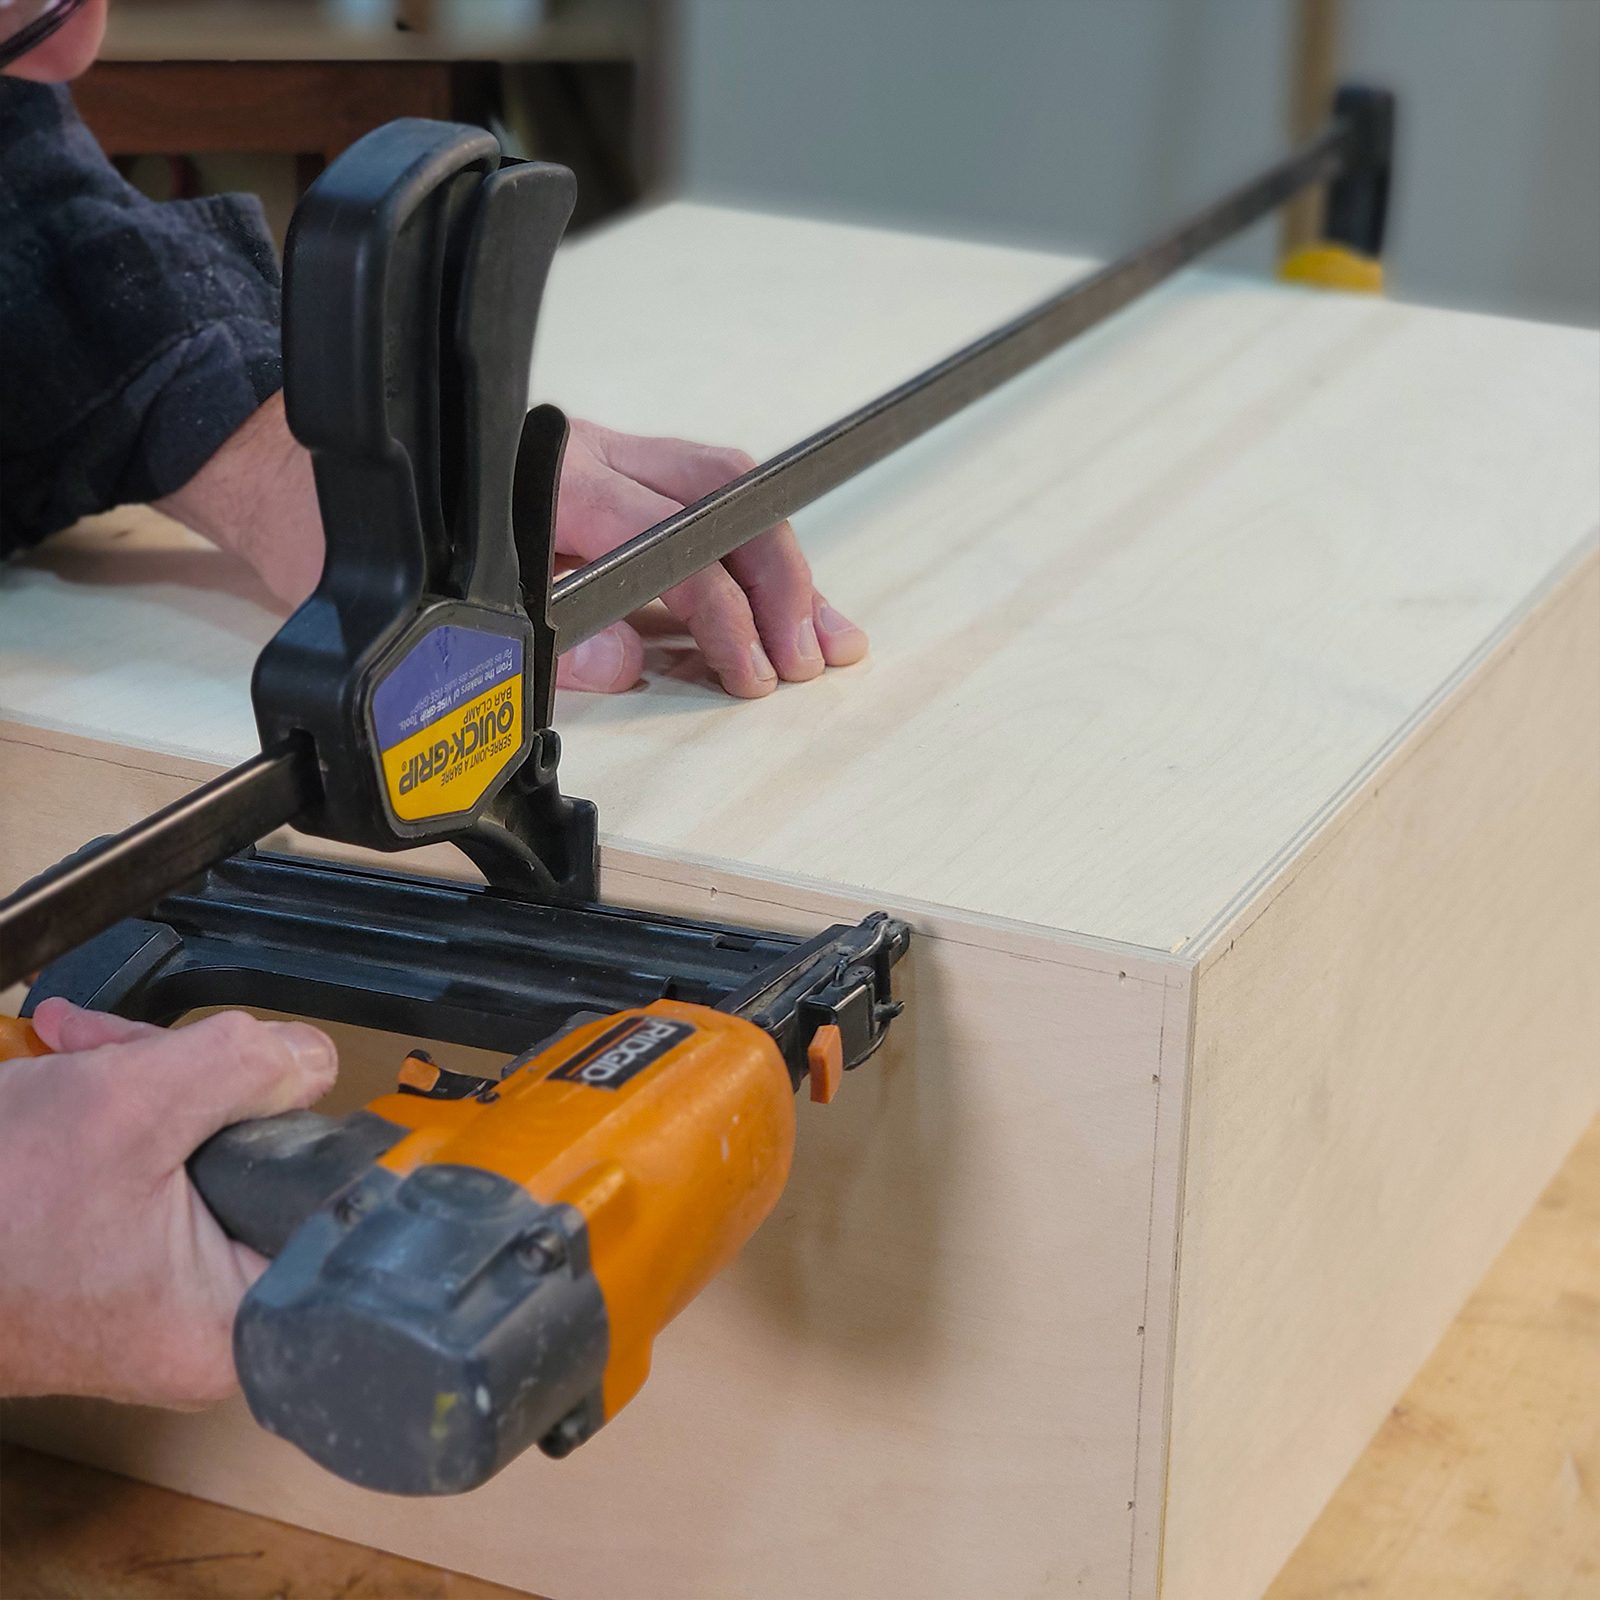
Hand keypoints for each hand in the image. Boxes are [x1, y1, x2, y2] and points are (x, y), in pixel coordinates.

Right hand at [0, 1001, 335, 1406]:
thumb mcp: (129, 1106)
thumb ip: (246, 1067)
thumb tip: (312, 1058)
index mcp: (232, 1320)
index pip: (326, 1210)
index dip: (304, 1129)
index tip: (270, 1082)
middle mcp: (205, 1322)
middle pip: (260, 1169)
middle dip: (203, 1087)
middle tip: (145, 1053)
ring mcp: (158, 1295)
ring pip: (200, 1156)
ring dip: (149, 1085)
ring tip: (85, 1052)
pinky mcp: (116, 1264)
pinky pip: (149, 1171)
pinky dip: (114, 1112)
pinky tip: (74, 1067)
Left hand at [157, 395, 867, 697]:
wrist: (277, 454)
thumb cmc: (337, 528)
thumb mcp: (425, 601)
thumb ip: (538, 632)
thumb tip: (628, 662)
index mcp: (558, 488)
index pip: (678, 554)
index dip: (727, 620)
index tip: (752, 674)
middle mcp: (589, 457)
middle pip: (726, 503)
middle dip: (785, 585)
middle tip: (815, 656)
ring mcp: (596, 454)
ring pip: (722, 491)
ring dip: (780, 564)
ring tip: (826, 629)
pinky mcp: (593, 467)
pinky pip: (693, 493)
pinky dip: (745, 544)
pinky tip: (770, 590)